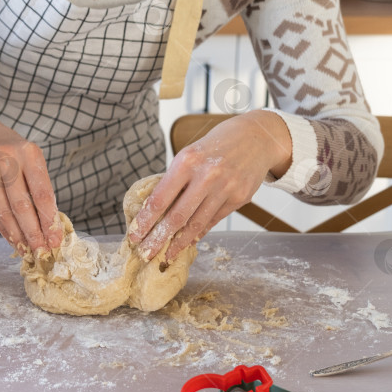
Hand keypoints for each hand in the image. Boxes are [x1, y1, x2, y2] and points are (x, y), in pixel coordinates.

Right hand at [0, 111, 61, 252]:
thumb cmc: (13, 152)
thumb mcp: (31, 160)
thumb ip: (40, 189)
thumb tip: (50, 227)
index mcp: (29, 153)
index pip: (42, 193)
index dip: (49, 220)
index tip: (55, 239)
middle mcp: (6, 159)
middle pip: (21, 205)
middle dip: (33, 233)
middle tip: (42, 251)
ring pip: (4, 212)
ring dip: (18, 236)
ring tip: (29, 250)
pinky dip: (3, 228)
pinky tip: (13, 239)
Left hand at [128, 110, 292, 260]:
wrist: (257, 136)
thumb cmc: (217, 145)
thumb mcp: (191, 153)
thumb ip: (176, 180)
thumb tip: (156, 210)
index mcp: (187, 161)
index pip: (160, 199)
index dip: (145, 221)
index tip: (134, 235)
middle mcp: (206, 176)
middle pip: (177, 217)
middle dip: (158, 239)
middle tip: (145, 254)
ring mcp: (225, 188)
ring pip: (196, 224)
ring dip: (179, 243)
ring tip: (166, 255)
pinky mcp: (239, 198)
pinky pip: (213, 221)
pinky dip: (199, 233)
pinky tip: (188, 241)